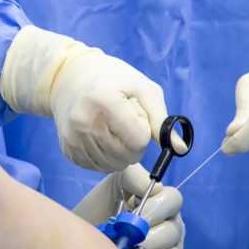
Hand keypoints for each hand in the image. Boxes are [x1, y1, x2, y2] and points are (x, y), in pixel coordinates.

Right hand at [0, 26, 167, 171]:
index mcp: (103, 101)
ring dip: (120, 152)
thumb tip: (180, 149)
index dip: (143, 131)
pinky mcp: (67, 150)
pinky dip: (106, 157)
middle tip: (125, 123)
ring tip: (113, 128)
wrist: (72, 80)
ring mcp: (72, 138)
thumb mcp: (143, 90)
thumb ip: (161, 120)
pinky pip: (98, 167)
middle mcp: (83, 121)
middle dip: (133, 145)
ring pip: (113, 166)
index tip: (135, 116)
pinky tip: (101, 136)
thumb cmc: (115, 81)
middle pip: (126, 156)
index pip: (137, 140)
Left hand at [72, 164, 189, 248]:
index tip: (133, 214)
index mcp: (162, 205)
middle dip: (146, 239)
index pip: (174, 199)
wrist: (81, 243)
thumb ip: (132, 176)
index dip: (155, 207)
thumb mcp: (112, 186)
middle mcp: (172, 228)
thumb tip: (152, 187)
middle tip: (126, 243)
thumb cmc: (99, 213)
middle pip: (173, 232)